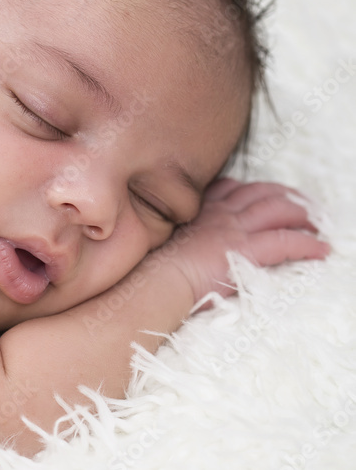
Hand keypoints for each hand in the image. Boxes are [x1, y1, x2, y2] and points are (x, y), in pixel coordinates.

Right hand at [159, 178, 330, 303]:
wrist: (153, 280)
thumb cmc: (149, 271)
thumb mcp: (157, 243)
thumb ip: (172, 237)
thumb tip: (171, 248)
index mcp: (198, 212)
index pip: (229, 189)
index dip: (248, 190)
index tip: (258, 194)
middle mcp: (219, 214)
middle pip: (260, 193)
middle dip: (284, 195)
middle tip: (301, 203)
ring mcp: (234, 229)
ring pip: (277, 211)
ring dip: (301, 214)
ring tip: (316, 223)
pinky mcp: (245, 250)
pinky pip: (285, 241)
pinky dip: (306, 244)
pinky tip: (320, 249)